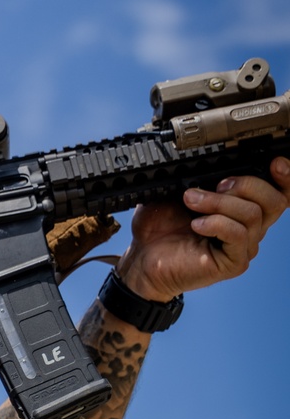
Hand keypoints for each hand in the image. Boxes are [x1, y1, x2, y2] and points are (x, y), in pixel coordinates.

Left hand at [116, 157, 289, 302]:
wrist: (142, 257)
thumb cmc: (160, 226)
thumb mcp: (181, 189)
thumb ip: (203, 174)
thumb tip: (214, 155)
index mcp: (242, 207)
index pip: (280, 192)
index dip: (286, 177)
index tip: (276, 162)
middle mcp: (249, 227)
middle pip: (274, 200)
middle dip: (247, 184)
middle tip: (217, 184)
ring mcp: (243, 246)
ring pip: (253, 215)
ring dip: (220, 202)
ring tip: (192, 201)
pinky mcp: (233, 263)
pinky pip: (238, 235)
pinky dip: (216, 223)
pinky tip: (196, 225)